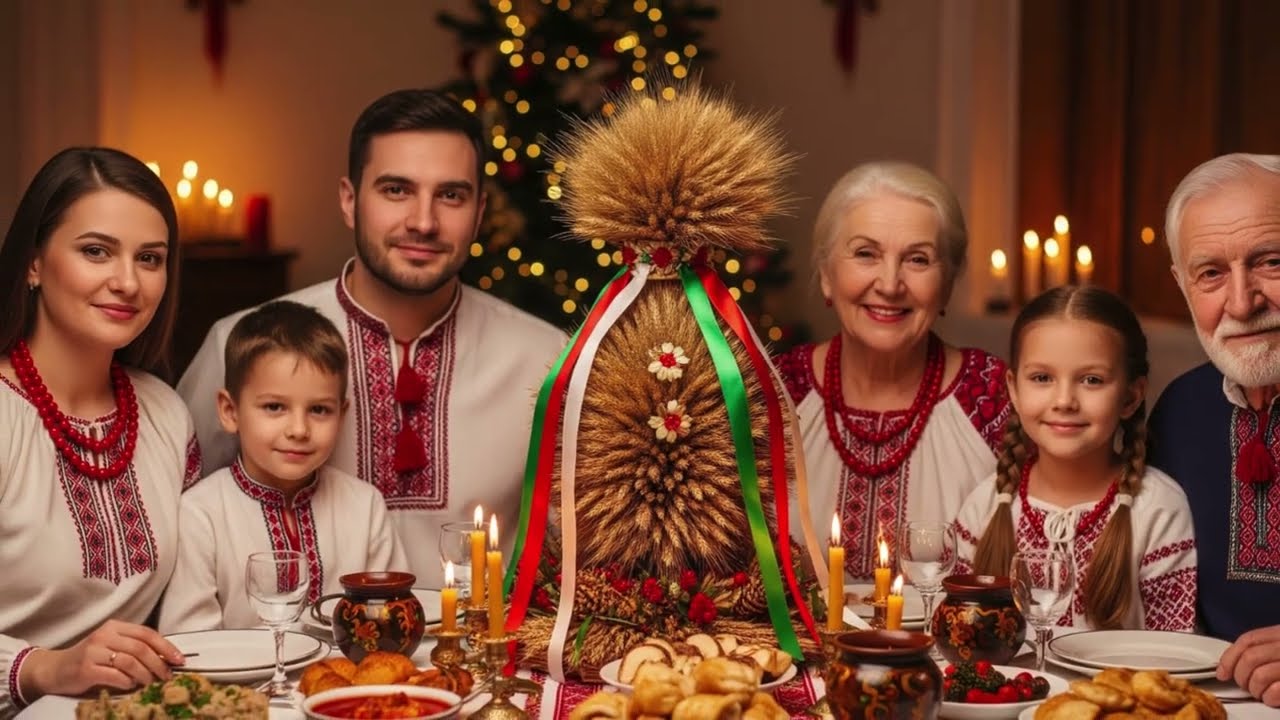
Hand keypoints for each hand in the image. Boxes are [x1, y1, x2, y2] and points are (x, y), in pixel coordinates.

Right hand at [21, 620, 185, 698]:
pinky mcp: (86, 668)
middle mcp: (104, 635)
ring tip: (150, 683)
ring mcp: (94, 651)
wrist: (55, 669)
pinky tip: (130, 685)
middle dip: (159, 663)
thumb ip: (134, 648)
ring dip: (145, 675)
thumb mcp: (112, 646)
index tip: (178, 660)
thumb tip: (165, 659)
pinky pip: (114, 675)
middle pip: (141, 648)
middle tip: (167, 676)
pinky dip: (127, 682)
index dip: (166, 647)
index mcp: (115, 626)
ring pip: (130, 661)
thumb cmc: (89, 659)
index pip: (147, 633)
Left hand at [1217, 624, 1279, 706]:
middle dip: (1240, 676)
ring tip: (1260, 693)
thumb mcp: (1279, 647)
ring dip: (1254, 689)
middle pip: (1249, 658)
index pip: (1247, 640)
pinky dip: (1268, 698)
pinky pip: (1275, 691)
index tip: (1222, 673)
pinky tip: (1271, 698)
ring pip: (1259, 676)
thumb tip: (1230, 667)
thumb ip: (1262, 649)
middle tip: (1245, 685)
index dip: (1229, 658)